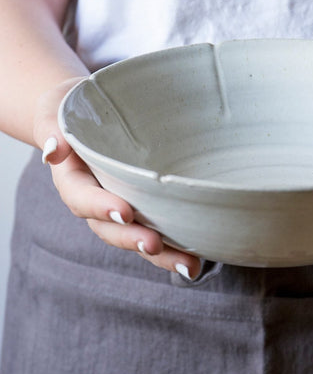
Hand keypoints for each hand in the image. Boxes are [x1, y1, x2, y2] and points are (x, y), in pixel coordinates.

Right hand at [33, 77, 201, 279]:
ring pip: (137, 237)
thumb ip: (52, 127)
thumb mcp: (56, 109)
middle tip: (154, 244)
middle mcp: (96, 201)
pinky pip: (157, 231)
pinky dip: (176, 247)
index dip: (101, 207)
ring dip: (162, 255)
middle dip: (132, 239)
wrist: (88, 111)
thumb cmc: (73, 108)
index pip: (82, 198)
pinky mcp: (144, 208)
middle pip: (110, 229)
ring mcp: (121, 208)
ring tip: (189, 265)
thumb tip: (54, 150)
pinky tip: (198, 259)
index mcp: (73, 179)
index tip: (124, 212)